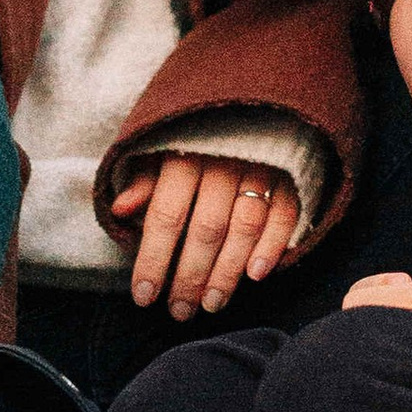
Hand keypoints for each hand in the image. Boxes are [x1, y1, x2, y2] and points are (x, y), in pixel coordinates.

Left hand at [112, 152, 299, 316]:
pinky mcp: (291, 171)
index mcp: (184, 154)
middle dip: (191, 276)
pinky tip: (257, 275)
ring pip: (245, 226)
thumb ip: (145, 180)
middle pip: (206, 228)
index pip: (166, 215)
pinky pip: (285, 213)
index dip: (154, 259)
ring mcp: (261, 165)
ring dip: (228, 271)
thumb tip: (120, 210)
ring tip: (212, 304)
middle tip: (180, 312)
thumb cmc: (197, 134)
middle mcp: (223, 161)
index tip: (144, 297)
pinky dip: (273, 244)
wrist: (253, 100)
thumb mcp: (163, 147)